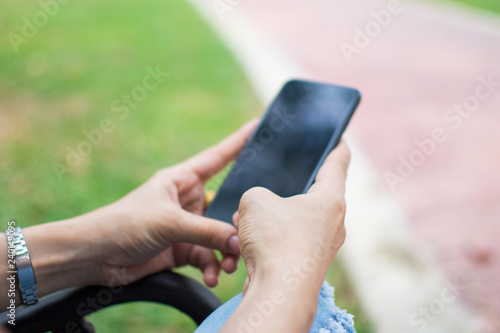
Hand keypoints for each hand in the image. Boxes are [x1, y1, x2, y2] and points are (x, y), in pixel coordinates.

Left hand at [16, 120, 257, 301]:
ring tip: (228, 266)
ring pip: (218, 236)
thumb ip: (206, 232)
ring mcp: (186, 226)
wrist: (96, 256)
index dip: (239, 142)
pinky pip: (206, 256)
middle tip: (250, 235)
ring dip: (225, 252)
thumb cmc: (125, 224)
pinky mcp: (181, 249)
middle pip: (224, 206)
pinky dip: (211, 267)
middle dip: (237, 223)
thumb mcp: (169, 223)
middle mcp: (187, 200)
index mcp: (182, 180)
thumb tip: (238, 241)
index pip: (217, 157)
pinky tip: (213, 277)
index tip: (258, 126)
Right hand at [235, 142, 349, 294]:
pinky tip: (250, 239)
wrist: (279, 291)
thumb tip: (256, 211)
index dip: (336, 146)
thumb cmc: (274, 240)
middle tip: (284, 173)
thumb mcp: (255, 200)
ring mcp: (322, 246)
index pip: (338, 162)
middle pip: (317, 194)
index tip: (339, 138)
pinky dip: (272, 237)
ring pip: (298, 221)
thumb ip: (255, 195)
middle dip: (296, 185)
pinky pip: (289, 242)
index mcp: (330, 199)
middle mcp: (333, 223)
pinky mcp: (307, 264)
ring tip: (251, 214)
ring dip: (276, 215)